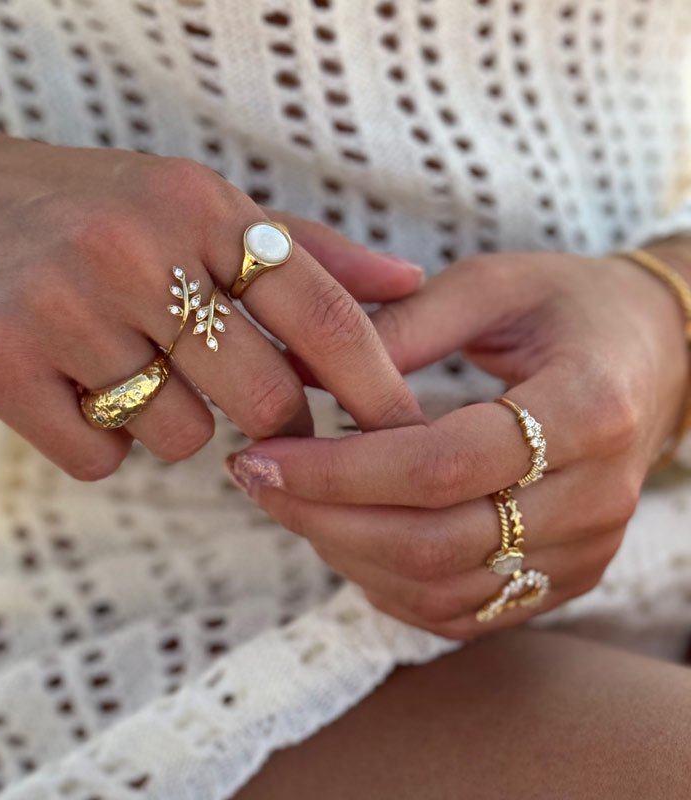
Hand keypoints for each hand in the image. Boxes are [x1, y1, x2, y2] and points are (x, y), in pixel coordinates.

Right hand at [0, 95, 424, 479]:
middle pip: (265, 396)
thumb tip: (406, 285)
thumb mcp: (191, 203)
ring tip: (122, 366)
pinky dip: (98, 440)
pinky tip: (69, 386)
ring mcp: (61, 306)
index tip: (403, 433)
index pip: (322, 311)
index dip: (376, 383)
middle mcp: (135, 249)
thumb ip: (302, 250)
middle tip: (238, 398)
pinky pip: (100, 457)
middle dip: (270, 418)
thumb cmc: (83, 208)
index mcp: (198, 204)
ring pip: (181, 437)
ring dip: (168, 421)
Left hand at [226, 250, 689, 638]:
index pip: (443, 465)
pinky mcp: (566, 577)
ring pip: (442, 588)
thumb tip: (299, 367)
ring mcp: (586, 549)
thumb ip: (401, 324)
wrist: (657, 357)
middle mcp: (595, 495)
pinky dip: (390, 586)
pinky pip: (464, 611)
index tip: (262, 454)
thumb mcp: (490, 285)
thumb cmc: (570, 306)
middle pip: (434, 542)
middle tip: (254, 480)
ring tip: (290, 503)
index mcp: (585, 408)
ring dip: (347, 555)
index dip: (341, 469)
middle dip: (324, 518)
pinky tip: (346, 541)